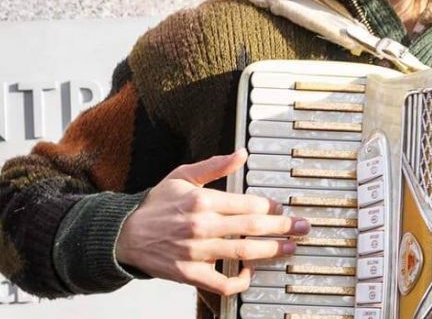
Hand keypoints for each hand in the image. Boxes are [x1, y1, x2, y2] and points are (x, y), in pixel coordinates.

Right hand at [116, 149, 307, 295]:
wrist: (124, 234)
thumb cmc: (155, 205)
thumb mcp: (183, 176)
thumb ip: (215, 166)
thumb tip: (241, 154)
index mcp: (203, 200)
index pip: (249, 204)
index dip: (271, 207)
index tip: (282, 208)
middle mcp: (202, 226)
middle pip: (254, 227)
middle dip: (283, 227)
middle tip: (302, 228)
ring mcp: (197, 252)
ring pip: (244, 253)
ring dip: (272, 250)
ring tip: (289, 248)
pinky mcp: (190, 274)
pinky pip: (223, 283)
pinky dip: (241, 280)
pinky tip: (251, 272)